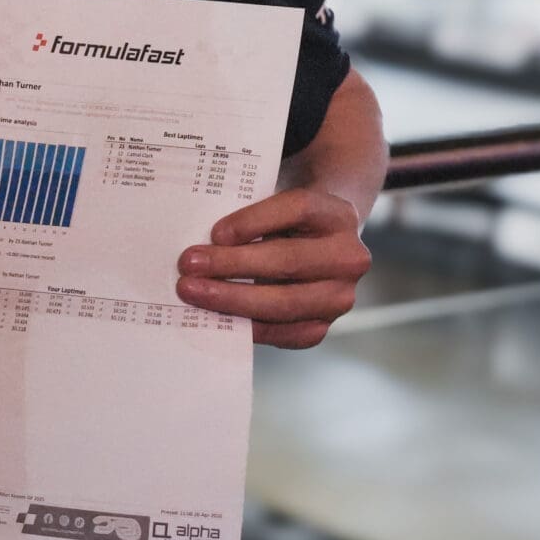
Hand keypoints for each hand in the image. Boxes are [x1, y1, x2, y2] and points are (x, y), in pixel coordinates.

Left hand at [176, 188, 372, 349]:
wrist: (321, 250)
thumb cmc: (289, 224)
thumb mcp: (279, 207)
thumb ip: (253, 219)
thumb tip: (206, 245)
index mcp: (337, 214)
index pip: (297, 209)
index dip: (255, 220)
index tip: (215, 232)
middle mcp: (349, 256)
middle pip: (288, 260)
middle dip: (233, 264)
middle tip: (189, 265)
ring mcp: (341, 296)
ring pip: (284, 302)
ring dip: (233, 299)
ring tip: (195, 292)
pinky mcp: (324, 326)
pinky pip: (284, 332)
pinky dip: (249, 326)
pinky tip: (220, 316)